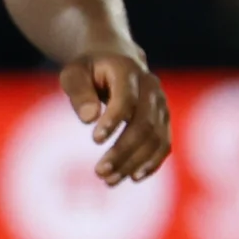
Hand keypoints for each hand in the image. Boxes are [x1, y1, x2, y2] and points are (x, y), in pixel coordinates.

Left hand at [62, 48, 170, 182]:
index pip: (126, 100)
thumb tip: (88, 118)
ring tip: (109, 180)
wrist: (115, 58)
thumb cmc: (88, 69)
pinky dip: (151, 162)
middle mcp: (151, 87)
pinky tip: (132, 177)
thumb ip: (79, 92)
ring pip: (156, 138)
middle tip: (99, 172)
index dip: (113, 120)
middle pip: (144, 124)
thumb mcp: (74, 74)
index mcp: (128, 70)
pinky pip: (164, 144)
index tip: (95, 140)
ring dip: (135, 162)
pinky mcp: (164, 119)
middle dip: (123, 151)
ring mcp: (161, 104)